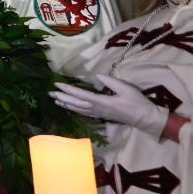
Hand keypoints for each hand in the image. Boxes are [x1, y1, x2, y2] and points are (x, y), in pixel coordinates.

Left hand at [53, 76, 169, 135]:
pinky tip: (69, 107)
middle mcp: (96, 109)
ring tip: (55, 100)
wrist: (144, 118)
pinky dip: (74, 109)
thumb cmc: (136, 102)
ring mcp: (98, 113)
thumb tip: (97, 75)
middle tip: (50, 93)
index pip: (80, 94)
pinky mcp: (101, 116)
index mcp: (101, 101)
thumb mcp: (125, 88)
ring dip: (66, 104)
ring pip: (78, 109)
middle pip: (75, 103)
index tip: (57, 85)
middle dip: (62, 98)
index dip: (68, 90)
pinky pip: (83, 113)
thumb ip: (110, 81)